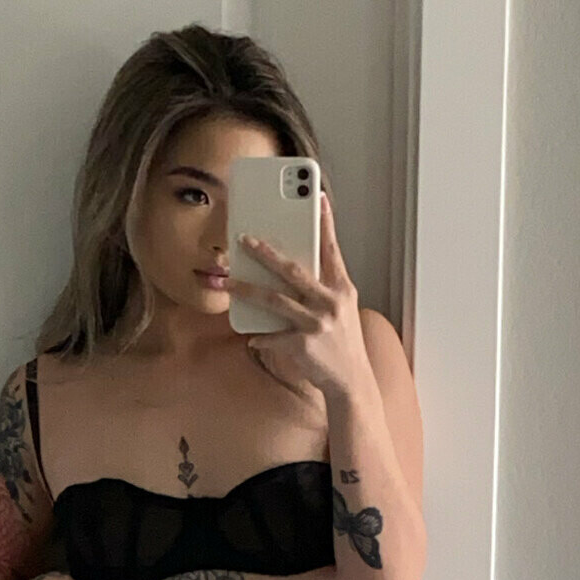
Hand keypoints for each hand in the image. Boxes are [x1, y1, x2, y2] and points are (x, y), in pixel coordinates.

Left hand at [223, 192, 371, 395]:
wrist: (351, 380)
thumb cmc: (342, 342)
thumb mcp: (341, 310)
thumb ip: (321, 289)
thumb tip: (289, 270)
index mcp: (342, 290)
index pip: (332, 250)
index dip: (326, 224)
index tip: (319, 199)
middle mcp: (331, 303)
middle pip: (293, 271)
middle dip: (267, 254)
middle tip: (245, 239)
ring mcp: (317, 324)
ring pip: (274, 300)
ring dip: (247, 289)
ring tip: (228, 281)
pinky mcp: (302, 345)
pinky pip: (272, 336)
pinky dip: (261, 336)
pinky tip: (251, 337)